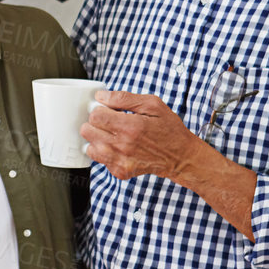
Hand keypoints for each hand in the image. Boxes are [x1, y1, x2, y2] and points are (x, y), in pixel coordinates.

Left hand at [81, 90, 201, 182]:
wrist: (181, 157)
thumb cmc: (169, 129)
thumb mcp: (152, 105)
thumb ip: (124, 98)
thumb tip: (101, 96)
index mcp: (131, 127)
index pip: (95, 116)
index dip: (98, 109)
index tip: (106, 110)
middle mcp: (124, 146)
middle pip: (87, 131)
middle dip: (94, 123)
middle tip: (106, 121)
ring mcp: (121, 161)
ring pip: (90, 147)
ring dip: (96, 138)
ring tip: (110, 134)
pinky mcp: (121, 172)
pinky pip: (100, 160)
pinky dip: (104, 152)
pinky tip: (117, 147)